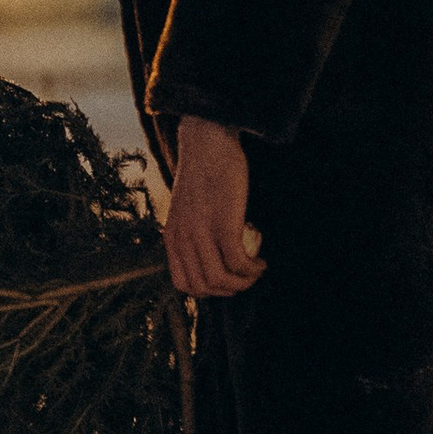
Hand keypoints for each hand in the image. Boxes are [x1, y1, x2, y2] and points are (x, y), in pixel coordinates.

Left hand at [162, 116, 265, 300]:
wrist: (207, 142)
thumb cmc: (203, 172)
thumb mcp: (188, 208)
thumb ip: (192, 231)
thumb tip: (209, 252)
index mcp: (172, 237)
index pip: (184, 284)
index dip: (208, 291)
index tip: (226, 279)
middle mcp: (183, 239)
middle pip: (204, 288)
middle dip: (228, 290)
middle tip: (245, 277)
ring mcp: (202, 233)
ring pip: (221, 280)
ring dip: (243, 282)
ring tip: (256, 270)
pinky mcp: (224, 225)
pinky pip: (238, 262)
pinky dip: (252, 268)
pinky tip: (260, 260)